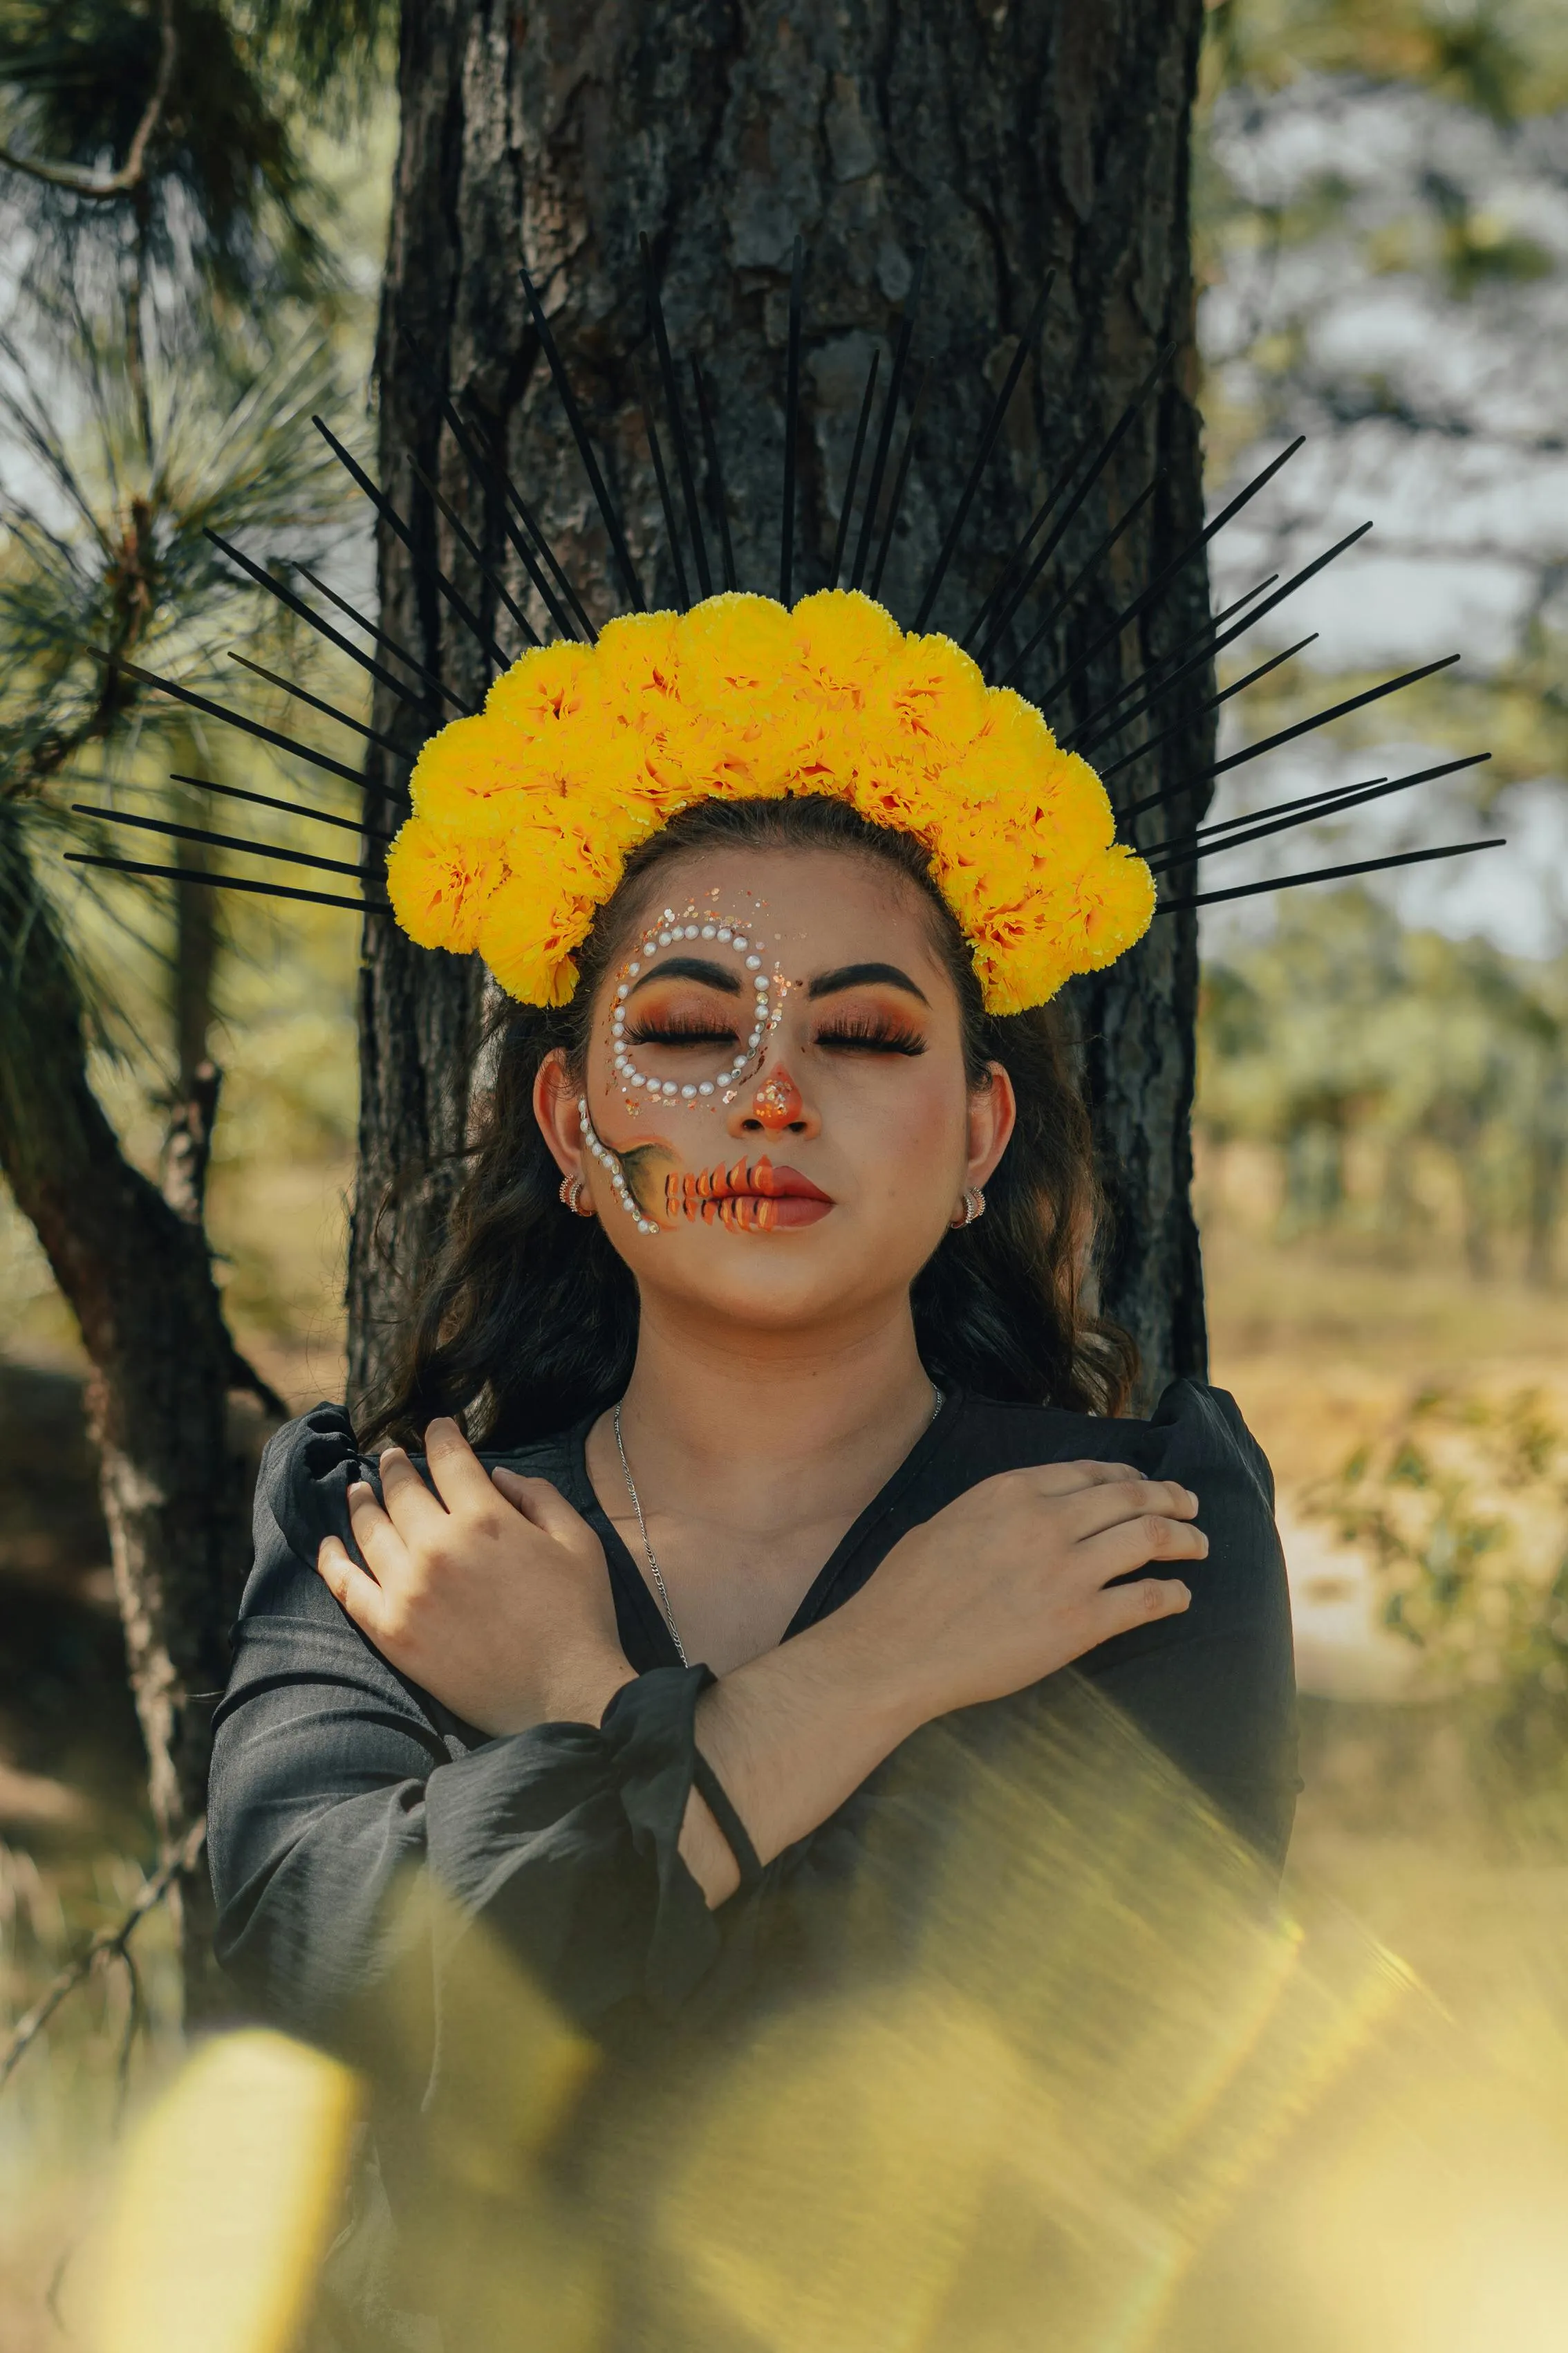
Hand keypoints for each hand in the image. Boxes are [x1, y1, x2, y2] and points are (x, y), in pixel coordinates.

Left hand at [315, 1417, 632, 1735]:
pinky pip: (346, 1586)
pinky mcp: (391, 1631)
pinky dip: (332, 1559)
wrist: (562, 1694)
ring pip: (370, 1529)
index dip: (440, 1436)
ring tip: (358, 1490)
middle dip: (396, 1465)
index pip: (448, 1459)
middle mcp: (438, 1546)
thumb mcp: (578, 1541)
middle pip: (402, 1489)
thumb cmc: (578, 1616)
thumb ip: (538, 1495)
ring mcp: (408, 1589)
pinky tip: (330, 1544)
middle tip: (391, 1457)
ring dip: (362, 1501)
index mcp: (486, 1518)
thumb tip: (497, 1476)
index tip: (436, 1428)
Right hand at [838, 1459, 1203, 1729]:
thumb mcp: (947, 1521)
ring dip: (1185, 1538)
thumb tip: (1025, 1511)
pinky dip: (1172, 1595)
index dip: (1128, 1475)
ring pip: (1150, 1536)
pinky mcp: (1080, 1622)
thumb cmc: (905, 1592)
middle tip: (1191, 1505)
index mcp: (1013, 1490)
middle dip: (1171, 1497)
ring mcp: (1068, 1571)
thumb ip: (996, 1509)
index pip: (1092, 1472)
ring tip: (1199, 1545)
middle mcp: (1048, 1521)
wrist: (894, 1650)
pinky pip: (1146, 1600)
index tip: (1144, 1483)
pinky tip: (1180, 1596)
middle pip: (1132, 1495)